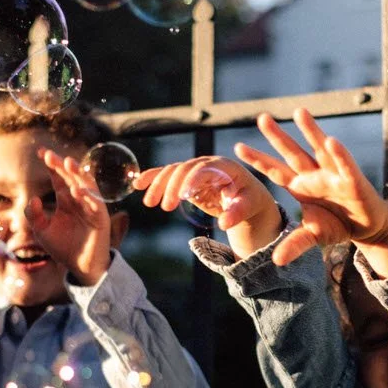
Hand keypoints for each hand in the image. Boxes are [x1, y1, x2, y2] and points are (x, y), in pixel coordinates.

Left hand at [31, 148, 114, 285]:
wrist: (80, 266)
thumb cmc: (62, 247)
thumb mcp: (41, 230)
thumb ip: (33, 214)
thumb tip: (34, 198)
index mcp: (65, 199)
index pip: (58, 176)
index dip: (51, 164)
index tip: (41, 152)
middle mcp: (79, 199)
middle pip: (71, 176)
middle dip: (62, 165)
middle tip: (51, 156)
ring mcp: (91, 206)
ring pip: (86, 185)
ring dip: (78, 174)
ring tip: (68, 163)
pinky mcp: (100, 218)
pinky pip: (96, 204)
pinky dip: (88, 196)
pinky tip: (78, 190)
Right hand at [133, 156, 280, 258]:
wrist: (246, 197)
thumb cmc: (250, 200)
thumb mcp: (249, 206)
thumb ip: (237, 213)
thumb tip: (224, 224)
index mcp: (224, 166)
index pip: (203, 170)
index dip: (191, 181)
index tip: (183, 196)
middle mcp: (207, 164)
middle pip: (184, 169)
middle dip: (172, 186)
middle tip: (165, 207)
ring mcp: (195, 169)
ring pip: (172, 171)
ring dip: (158, 185)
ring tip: (150, 203)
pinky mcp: (186, 178)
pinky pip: (168, 175)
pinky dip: (153, 178)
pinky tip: (138, 185)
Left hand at [235, 108, 387, 264]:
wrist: (366, 227)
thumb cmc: (337, 225)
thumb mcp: (312, 237)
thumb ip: (294, 245)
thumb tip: (275, 262)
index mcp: (300, 185)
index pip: (275, 170)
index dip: (258, 160)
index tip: (237, 147)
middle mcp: (314, 175)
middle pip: (292, 153)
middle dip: (277, 137)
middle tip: (262, 118)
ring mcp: (333, 174)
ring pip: (318, 148)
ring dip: (310, 130)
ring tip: (299, 112)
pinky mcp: (352, 181)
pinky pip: (344, 166)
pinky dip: (338, 154)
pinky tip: (331, 140)